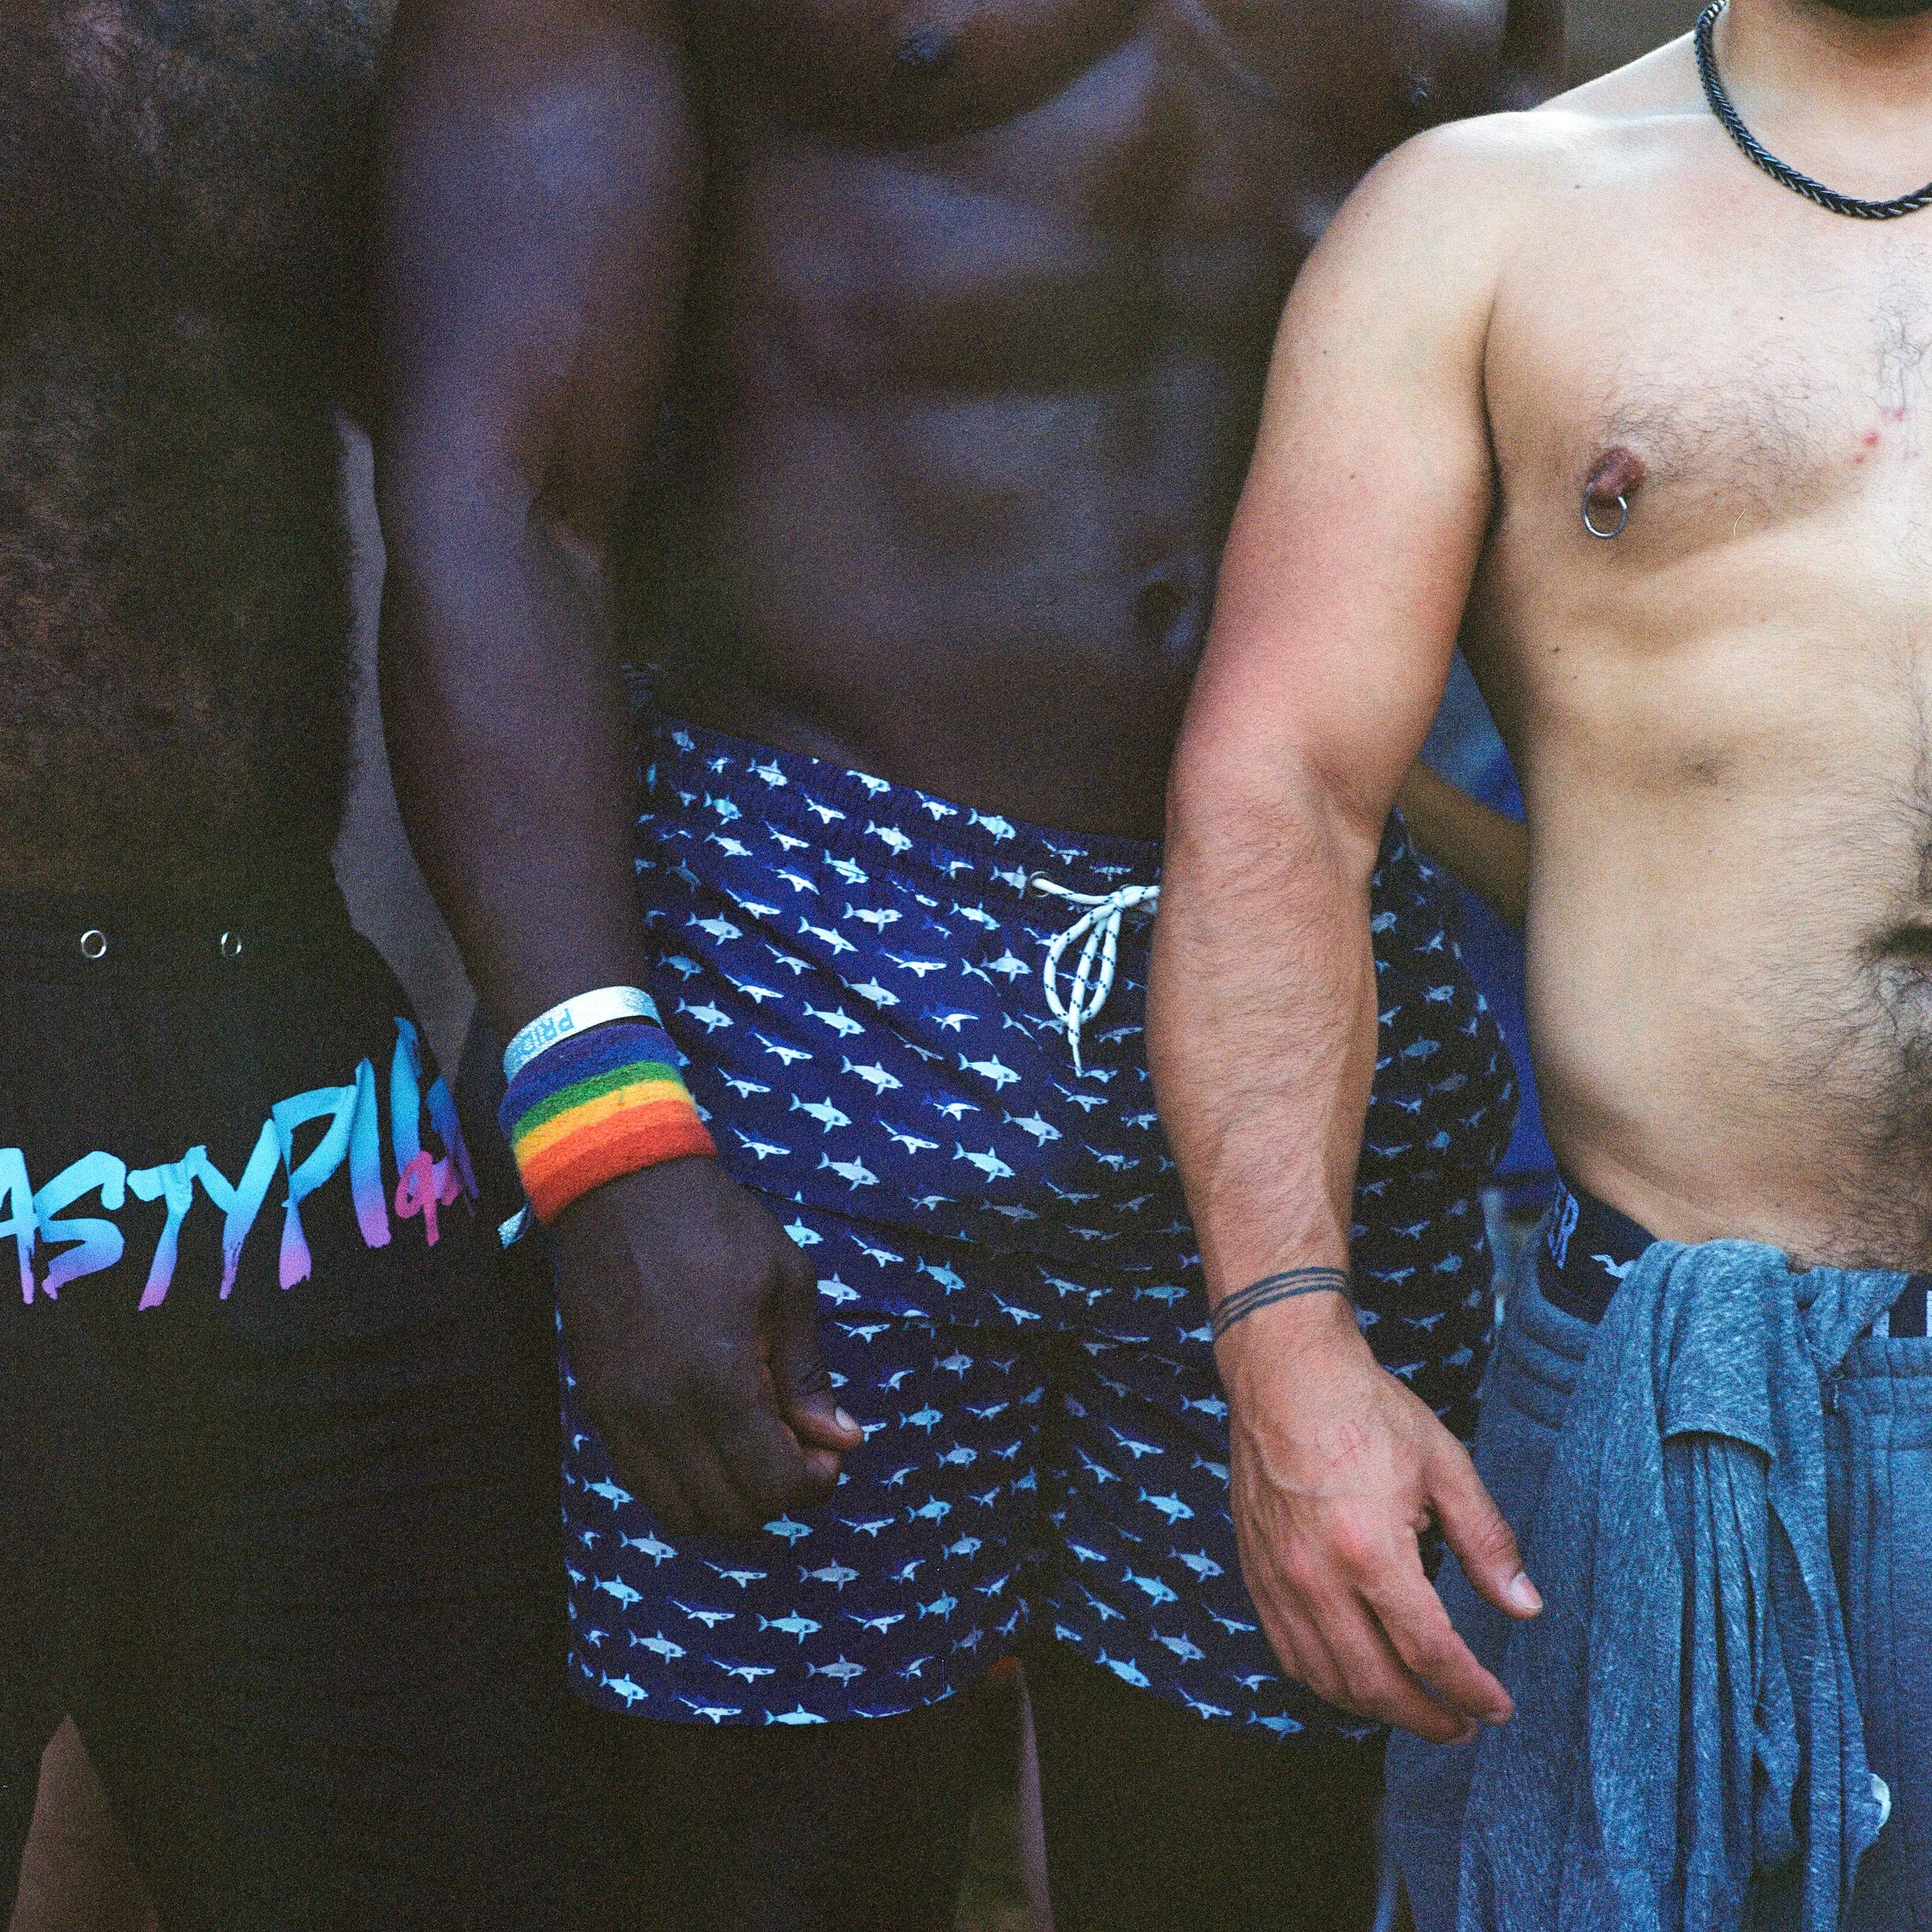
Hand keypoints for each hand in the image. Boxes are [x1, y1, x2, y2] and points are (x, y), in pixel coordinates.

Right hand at [549, 1156, 862, 1537]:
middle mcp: (663, 1411)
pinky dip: (684, 1485)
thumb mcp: (787, 1284)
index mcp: (720, 1378)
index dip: (812, 1483)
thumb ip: (809, 1374)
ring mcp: (622, 1415)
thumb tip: (843, 1440)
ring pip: (682, 1513)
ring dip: (729, 1499)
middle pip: (730, 1513)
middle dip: (777, 1494)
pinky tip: (710, 1441)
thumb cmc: (716, 1226)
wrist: (623, 1188)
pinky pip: (642, 1483)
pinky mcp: (597, 1406)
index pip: (771, 1485)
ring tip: (753, 1449)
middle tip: (797, 1449)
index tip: (828, 1452)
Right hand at [1218, 1292, 1540, 1743]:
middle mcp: (1317, 1576)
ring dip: (1377, 1710)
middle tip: (1464, 1725)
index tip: (1498, 1706)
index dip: (1470, 1690)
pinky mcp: (1255, 1572)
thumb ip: (1486, 1541)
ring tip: (1417, 1709)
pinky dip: (1327, 1682)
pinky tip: (1357, 1679)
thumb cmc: (1365, 1410)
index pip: (1428, 1652)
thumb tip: (1525, 1606)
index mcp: (1370, 1550)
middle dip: (1428, 1717)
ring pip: (1327, 1679)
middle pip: (1375, 1683)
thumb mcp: (1444, 1464)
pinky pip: (1289, 1653)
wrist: (1283, 1372)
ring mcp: (1278, 1579)